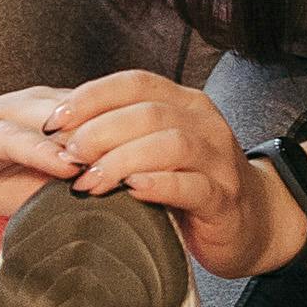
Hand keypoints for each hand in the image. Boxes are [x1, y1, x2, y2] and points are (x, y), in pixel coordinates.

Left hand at [45, 69, 290, 274]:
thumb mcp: (157, 149)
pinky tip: (132, 191)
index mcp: (184, 103)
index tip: (54, 122)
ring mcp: (218, 160)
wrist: (252, 222)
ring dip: (122, 160)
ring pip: (170, 145)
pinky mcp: (224, 198)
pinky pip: (192, 186)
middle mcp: (205, 123)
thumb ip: (121, 135)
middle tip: (66, 157)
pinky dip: (159, 185)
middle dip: (98, 132)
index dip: (91, 98)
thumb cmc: (191, 183)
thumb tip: (59, 135)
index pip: (134, 83)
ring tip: (88, 182)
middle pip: (148, 112)